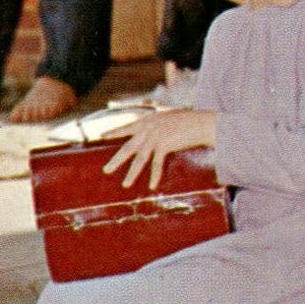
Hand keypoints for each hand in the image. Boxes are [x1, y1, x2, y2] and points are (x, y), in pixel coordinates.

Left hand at [101, 109, 216, 189]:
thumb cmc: (190, 120)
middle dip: (116, 160)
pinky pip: (157, 163)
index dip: (114, 131)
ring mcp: (155, 136)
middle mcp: (148, 127)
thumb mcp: (169, 117)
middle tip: (106, 170)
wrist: (202, 122)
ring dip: (132, 173)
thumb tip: (154, 130)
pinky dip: (154, 175)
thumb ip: (159, 123)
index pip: (127, 126)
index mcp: (148, 120)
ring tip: (125, 184)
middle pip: (128, 147)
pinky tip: (151, 185)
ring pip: (139, 158)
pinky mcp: (164, 144)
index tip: (102, 135)